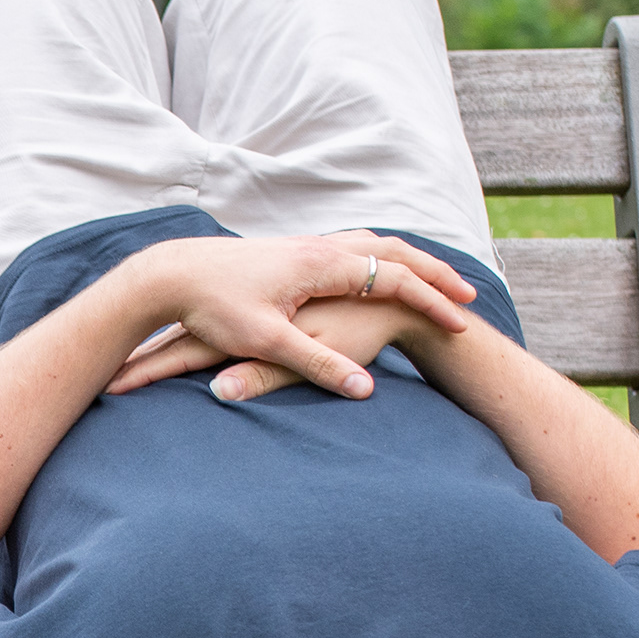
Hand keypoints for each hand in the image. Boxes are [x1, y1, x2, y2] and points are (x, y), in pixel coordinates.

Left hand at [99, 232, 474, 401]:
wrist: (170, 273)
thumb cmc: (214, 305)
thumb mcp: (268, 341)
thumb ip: (315, 365)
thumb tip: (360, 391)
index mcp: (322, 264)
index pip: (394, 277)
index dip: (431, 300)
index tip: (461, 321)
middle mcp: (320, 248)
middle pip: (394, 254)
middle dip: (433, 275)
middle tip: (468, 297)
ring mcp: (305, 246)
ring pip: (372, 246)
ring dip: (407, 263)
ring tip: (435, 283)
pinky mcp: (289, 253)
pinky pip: (349, 249)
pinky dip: (376, 259)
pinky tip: (377, 272)